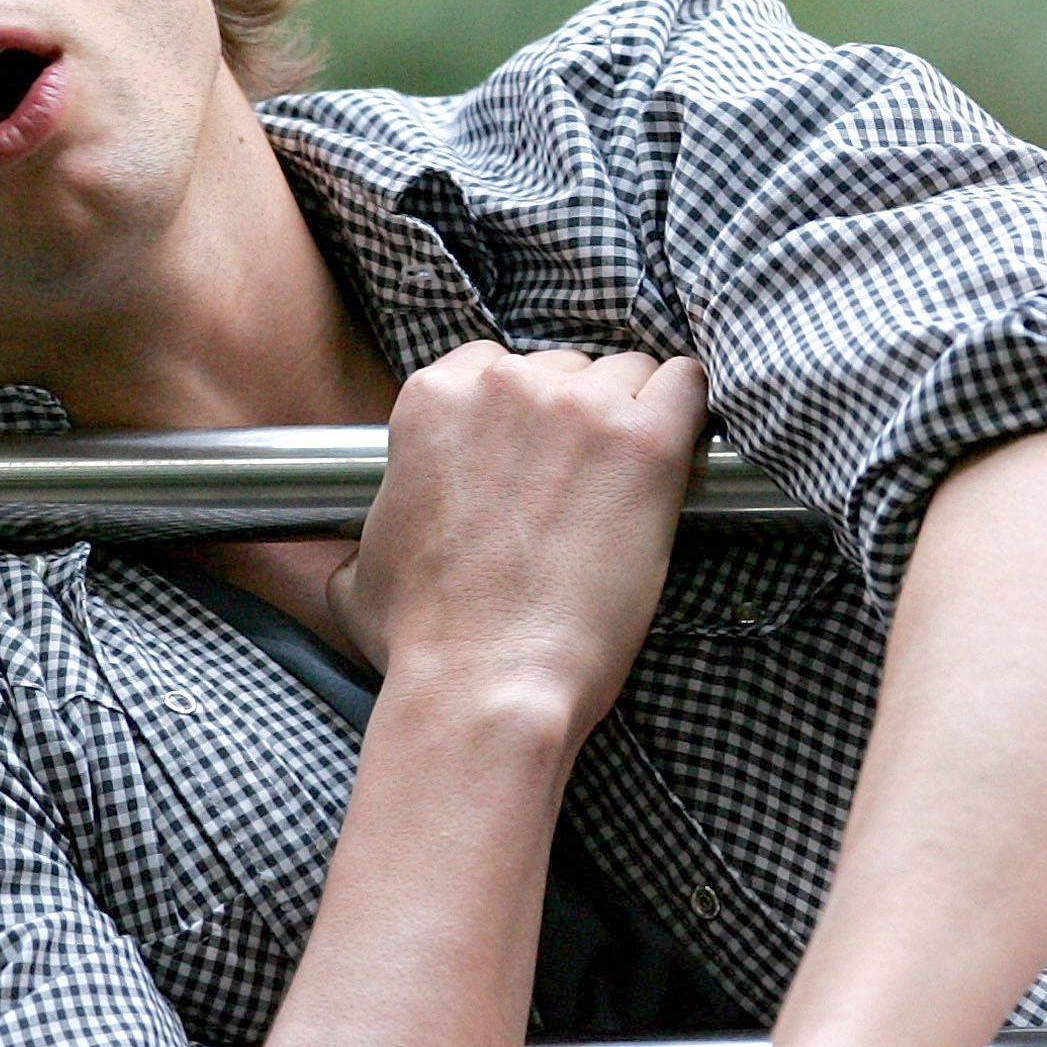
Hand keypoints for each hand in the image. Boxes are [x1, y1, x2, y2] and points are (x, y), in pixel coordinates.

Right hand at [328, 343, 707, 739]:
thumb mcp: (359, 575)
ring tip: (626, 483)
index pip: (493, 364)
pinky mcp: (646, 442)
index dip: (518, 416)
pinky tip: (679, 451)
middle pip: (563, 367)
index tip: (529, 459)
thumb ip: (366, 537)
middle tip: (577, 487)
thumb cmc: (423, 639)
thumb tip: (363, 554)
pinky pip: (686, 383)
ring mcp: (579, 407)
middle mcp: (505, 384)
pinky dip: (686, 410)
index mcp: (433, 399)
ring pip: (626, 373)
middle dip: (573, 418)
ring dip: (629, 417)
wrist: (486, 682)